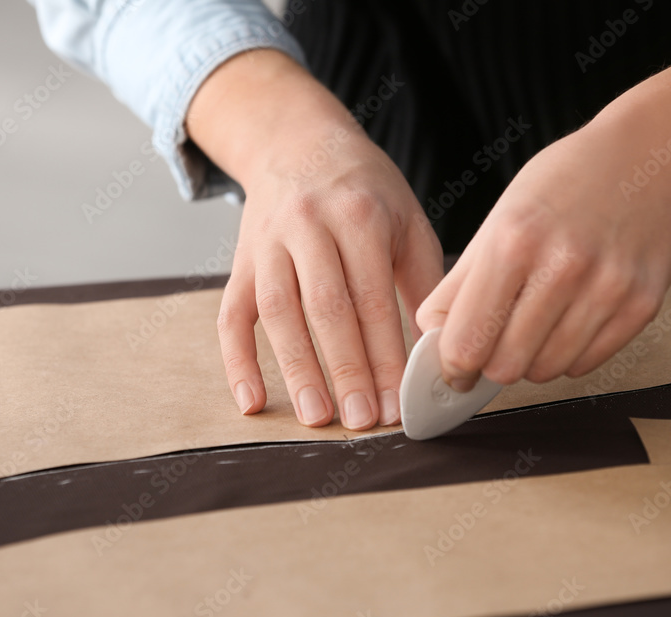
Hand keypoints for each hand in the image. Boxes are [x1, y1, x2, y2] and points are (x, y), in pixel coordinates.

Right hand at [188, 50, 442, 428]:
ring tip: (316, 417)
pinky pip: (231, 314)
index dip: (386, 354)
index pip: (374, 297)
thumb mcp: (406, 218)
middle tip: (362, 421)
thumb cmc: (364, 189)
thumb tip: (439, 349)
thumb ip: (423, 280)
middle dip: (347, 370)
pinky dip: (236, 360)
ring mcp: (268, 244)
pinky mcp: (241, 262)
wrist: (297, 141)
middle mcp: (310, 226)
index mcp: (360, 216)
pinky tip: (251, 400)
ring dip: (297, 370)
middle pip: (327, 308)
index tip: (399, 401)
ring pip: (280, 313)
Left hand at [416, 121, 670, 388]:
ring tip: (535, 324)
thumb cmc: (564, 185)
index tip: (454, 370)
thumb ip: (460, 285)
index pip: (466, 343)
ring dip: (531, 360)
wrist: (647, 159)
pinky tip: (569, 320)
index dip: (453, 366)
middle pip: (505, 367)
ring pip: (546, 371)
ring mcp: (607, 289)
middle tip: (495, 344)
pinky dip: (568, 354)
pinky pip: (586, 364)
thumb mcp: (498, 220)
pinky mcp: (641, 305)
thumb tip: (431, 341)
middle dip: (492, 364)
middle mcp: (562, 267)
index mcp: (513, 242)